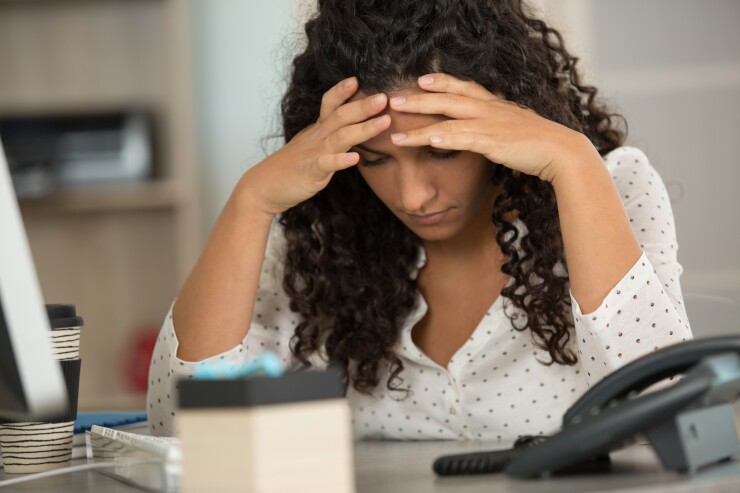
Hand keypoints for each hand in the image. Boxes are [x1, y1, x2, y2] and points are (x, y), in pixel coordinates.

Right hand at [240, 77, 390, 214]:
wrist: (264, 187)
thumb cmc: (291, 167)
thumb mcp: (313, 145)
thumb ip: (332, 136)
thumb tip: (353, 128)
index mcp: (318, 130)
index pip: (330, 104)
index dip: (342, 91)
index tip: (357, 79)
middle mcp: (317, 138)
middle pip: (341, 116)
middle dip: (364, 105)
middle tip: (385, 96)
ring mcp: (314, 154)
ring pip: (340, 137)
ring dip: (363, 128)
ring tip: (384, 121)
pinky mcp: (311, 173)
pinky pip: (326, 164)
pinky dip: (341, 161)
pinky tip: (356, 159)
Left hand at [387, 73, 594, 182]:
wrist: (561, 151)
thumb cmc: (539, 143)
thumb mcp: (515, 126)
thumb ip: (498, 124)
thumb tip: (487, 129)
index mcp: (494, 104)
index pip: (463, 87)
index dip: (441, 82)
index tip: (421, 79)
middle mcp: (488, 109)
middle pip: (446, 100)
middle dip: (417, 100)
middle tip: (393, 101)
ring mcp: (489, 125)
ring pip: (447, 123)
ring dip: (419, 129)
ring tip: (396, 135)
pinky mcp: (493, 143)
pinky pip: (464, 139)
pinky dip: (446, 139)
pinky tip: (431, 141)